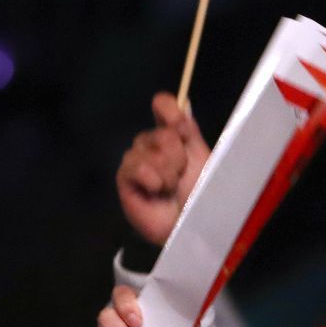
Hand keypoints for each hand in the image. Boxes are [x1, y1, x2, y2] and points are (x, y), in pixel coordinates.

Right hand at [116, 93, 209, 247]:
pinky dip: (152, 179)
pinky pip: (137, 166)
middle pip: (161, 132)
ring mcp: (136, 160)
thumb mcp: (201, 158)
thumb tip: (184, 102)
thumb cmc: (200, 194)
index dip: (169, 110)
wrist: (187, 224)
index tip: (180, 127)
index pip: (163, 105)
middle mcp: (152, 144)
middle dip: (178, 156)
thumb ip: (190, 131)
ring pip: (149, 151)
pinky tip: (156, 192)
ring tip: (170, 188)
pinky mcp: (124, 177)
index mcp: (173, 135)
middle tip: (182, 176)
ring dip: (167, 172)